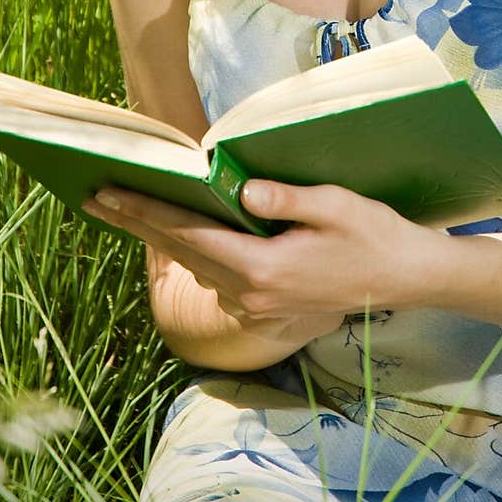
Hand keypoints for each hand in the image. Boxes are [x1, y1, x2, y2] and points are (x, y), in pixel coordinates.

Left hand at [82, 178, 445, 328]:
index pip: (188, 234)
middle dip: (137, 223)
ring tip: (130, 211)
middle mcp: (252, 295)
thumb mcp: (333, 205)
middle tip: (95, 197)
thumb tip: (237, 188)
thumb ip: (282, 197)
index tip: (109, 193)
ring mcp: (259, 309)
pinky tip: (183, 240)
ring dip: (162, 241)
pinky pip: (220, 283)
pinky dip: (197, 259)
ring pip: (198, 270)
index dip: (144, 211)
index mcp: (263, 267)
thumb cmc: (373, 233)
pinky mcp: (268, 313)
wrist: (406, 278)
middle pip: (181, 253)